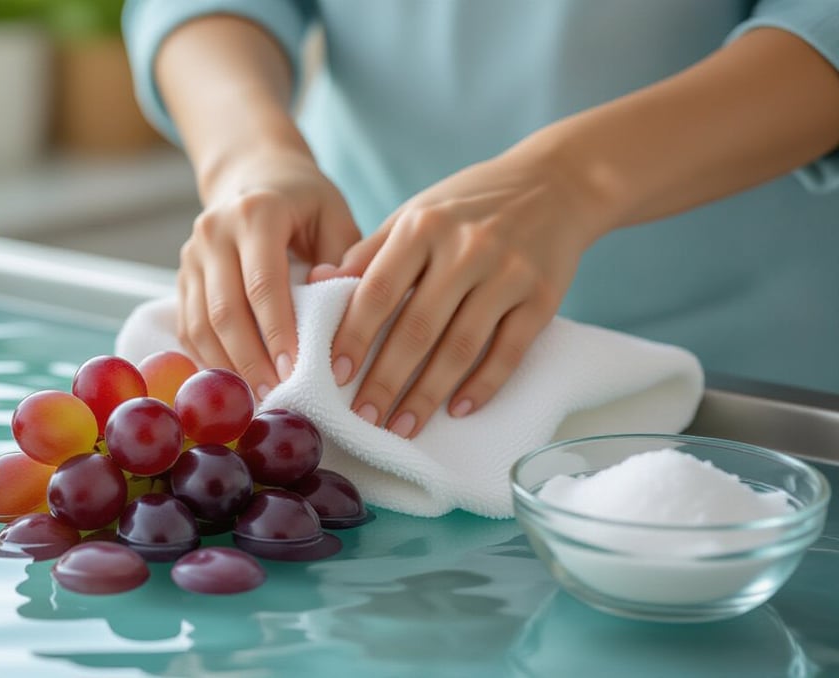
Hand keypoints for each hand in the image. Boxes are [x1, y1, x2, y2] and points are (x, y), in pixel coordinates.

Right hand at [178, 149, 361, 398]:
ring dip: (226, 366)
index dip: (277, 331)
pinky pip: (188, 327)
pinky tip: (233, 382)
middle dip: (250, 359)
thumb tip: (339, 304)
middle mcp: (214, 232)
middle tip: (276, 395)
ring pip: (199, 323)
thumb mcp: (334, 214)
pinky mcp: (182, 277)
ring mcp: (191, 255)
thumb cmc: (304, 201)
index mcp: (256, 213)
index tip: (294, 370)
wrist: (253, 174)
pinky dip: (208, 359)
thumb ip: (343, 256)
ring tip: (255, 397)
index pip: (263, 283)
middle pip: (225, 310)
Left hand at [310, 148, 605, 436]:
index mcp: (422, 227)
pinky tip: (458, 410)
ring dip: (427, 394)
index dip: (354, 336)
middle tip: (362, 416)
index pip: (379, 291)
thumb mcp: (415, 214)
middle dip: (386, 379)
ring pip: (461, 347)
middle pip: (417, 328)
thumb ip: (368, 252)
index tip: (334, 374)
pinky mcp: (544, 296)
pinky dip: (483, 385)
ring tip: (401, 426)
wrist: (556, 183)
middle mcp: (465, 249)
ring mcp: (508, 274)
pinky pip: (510, 351)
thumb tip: (315, 284)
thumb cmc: (469, 205)